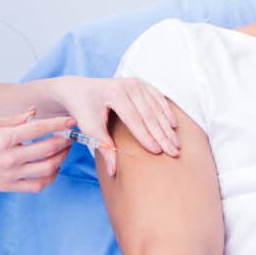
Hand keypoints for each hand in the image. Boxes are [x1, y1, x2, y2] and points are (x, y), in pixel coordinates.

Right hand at [0, 108, 75, 192]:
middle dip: (64, 141)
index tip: (71, 120)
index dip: (59, 123)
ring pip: (47, 169)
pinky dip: (49, 177)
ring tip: (63, 150)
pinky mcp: (7, 187)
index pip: (40, 129)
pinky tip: (51, 168)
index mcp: (3, 138)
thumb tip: (33, 113)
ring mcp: (10, 175)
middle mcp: (9, 158)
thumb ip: (13, 119)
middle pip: (48, 150)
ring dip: (61, 159)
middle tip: (70, 135)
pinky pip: (37, 186)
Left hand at [55, 76, 179, 176]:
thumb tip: (113, 172)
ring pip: (156, 107)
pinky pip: (158, 97)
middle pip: (149, 114)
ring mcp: (135, 82)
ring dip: (167, 127)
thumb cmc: (84, 110)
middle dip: (162, 135)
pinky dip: (166, 111)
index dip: (146, 136)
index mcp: (113, 94)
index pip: (134, 119)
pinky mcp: (140, 83)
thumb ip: (104, 148)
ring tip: (176, 144)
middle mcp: (127, 85)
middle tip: (173, 152)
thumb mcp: (90, 129)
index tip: (157, 152)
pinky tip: (173, 125)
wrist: (79, 89)